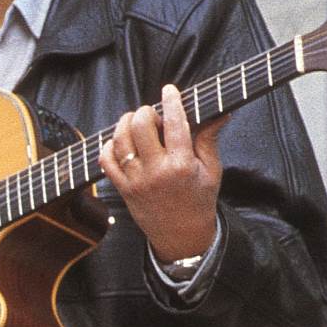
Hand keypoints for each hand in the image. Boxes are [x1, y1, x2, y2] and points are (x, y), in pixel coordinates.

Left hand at [99, 83, 226, 264]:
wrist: (182, 236)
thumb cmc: (199, 200)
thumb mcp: (211, 170)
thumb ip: (209, 138)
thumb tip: (220, 111)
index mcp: (182, 165)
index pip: (174, 123)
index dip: (171, 101)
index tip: (169, 90)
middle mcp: (157, 171)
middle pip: (141, 126)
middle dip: (145, 112)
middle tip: (153, 114)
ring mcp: (137, 181)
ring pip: (120, 140)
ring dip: (125, 123)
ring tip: (135, 122)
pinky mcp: (123, 189)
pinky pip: (106, 161)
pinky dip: (109, 145)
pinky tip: (121, 142)